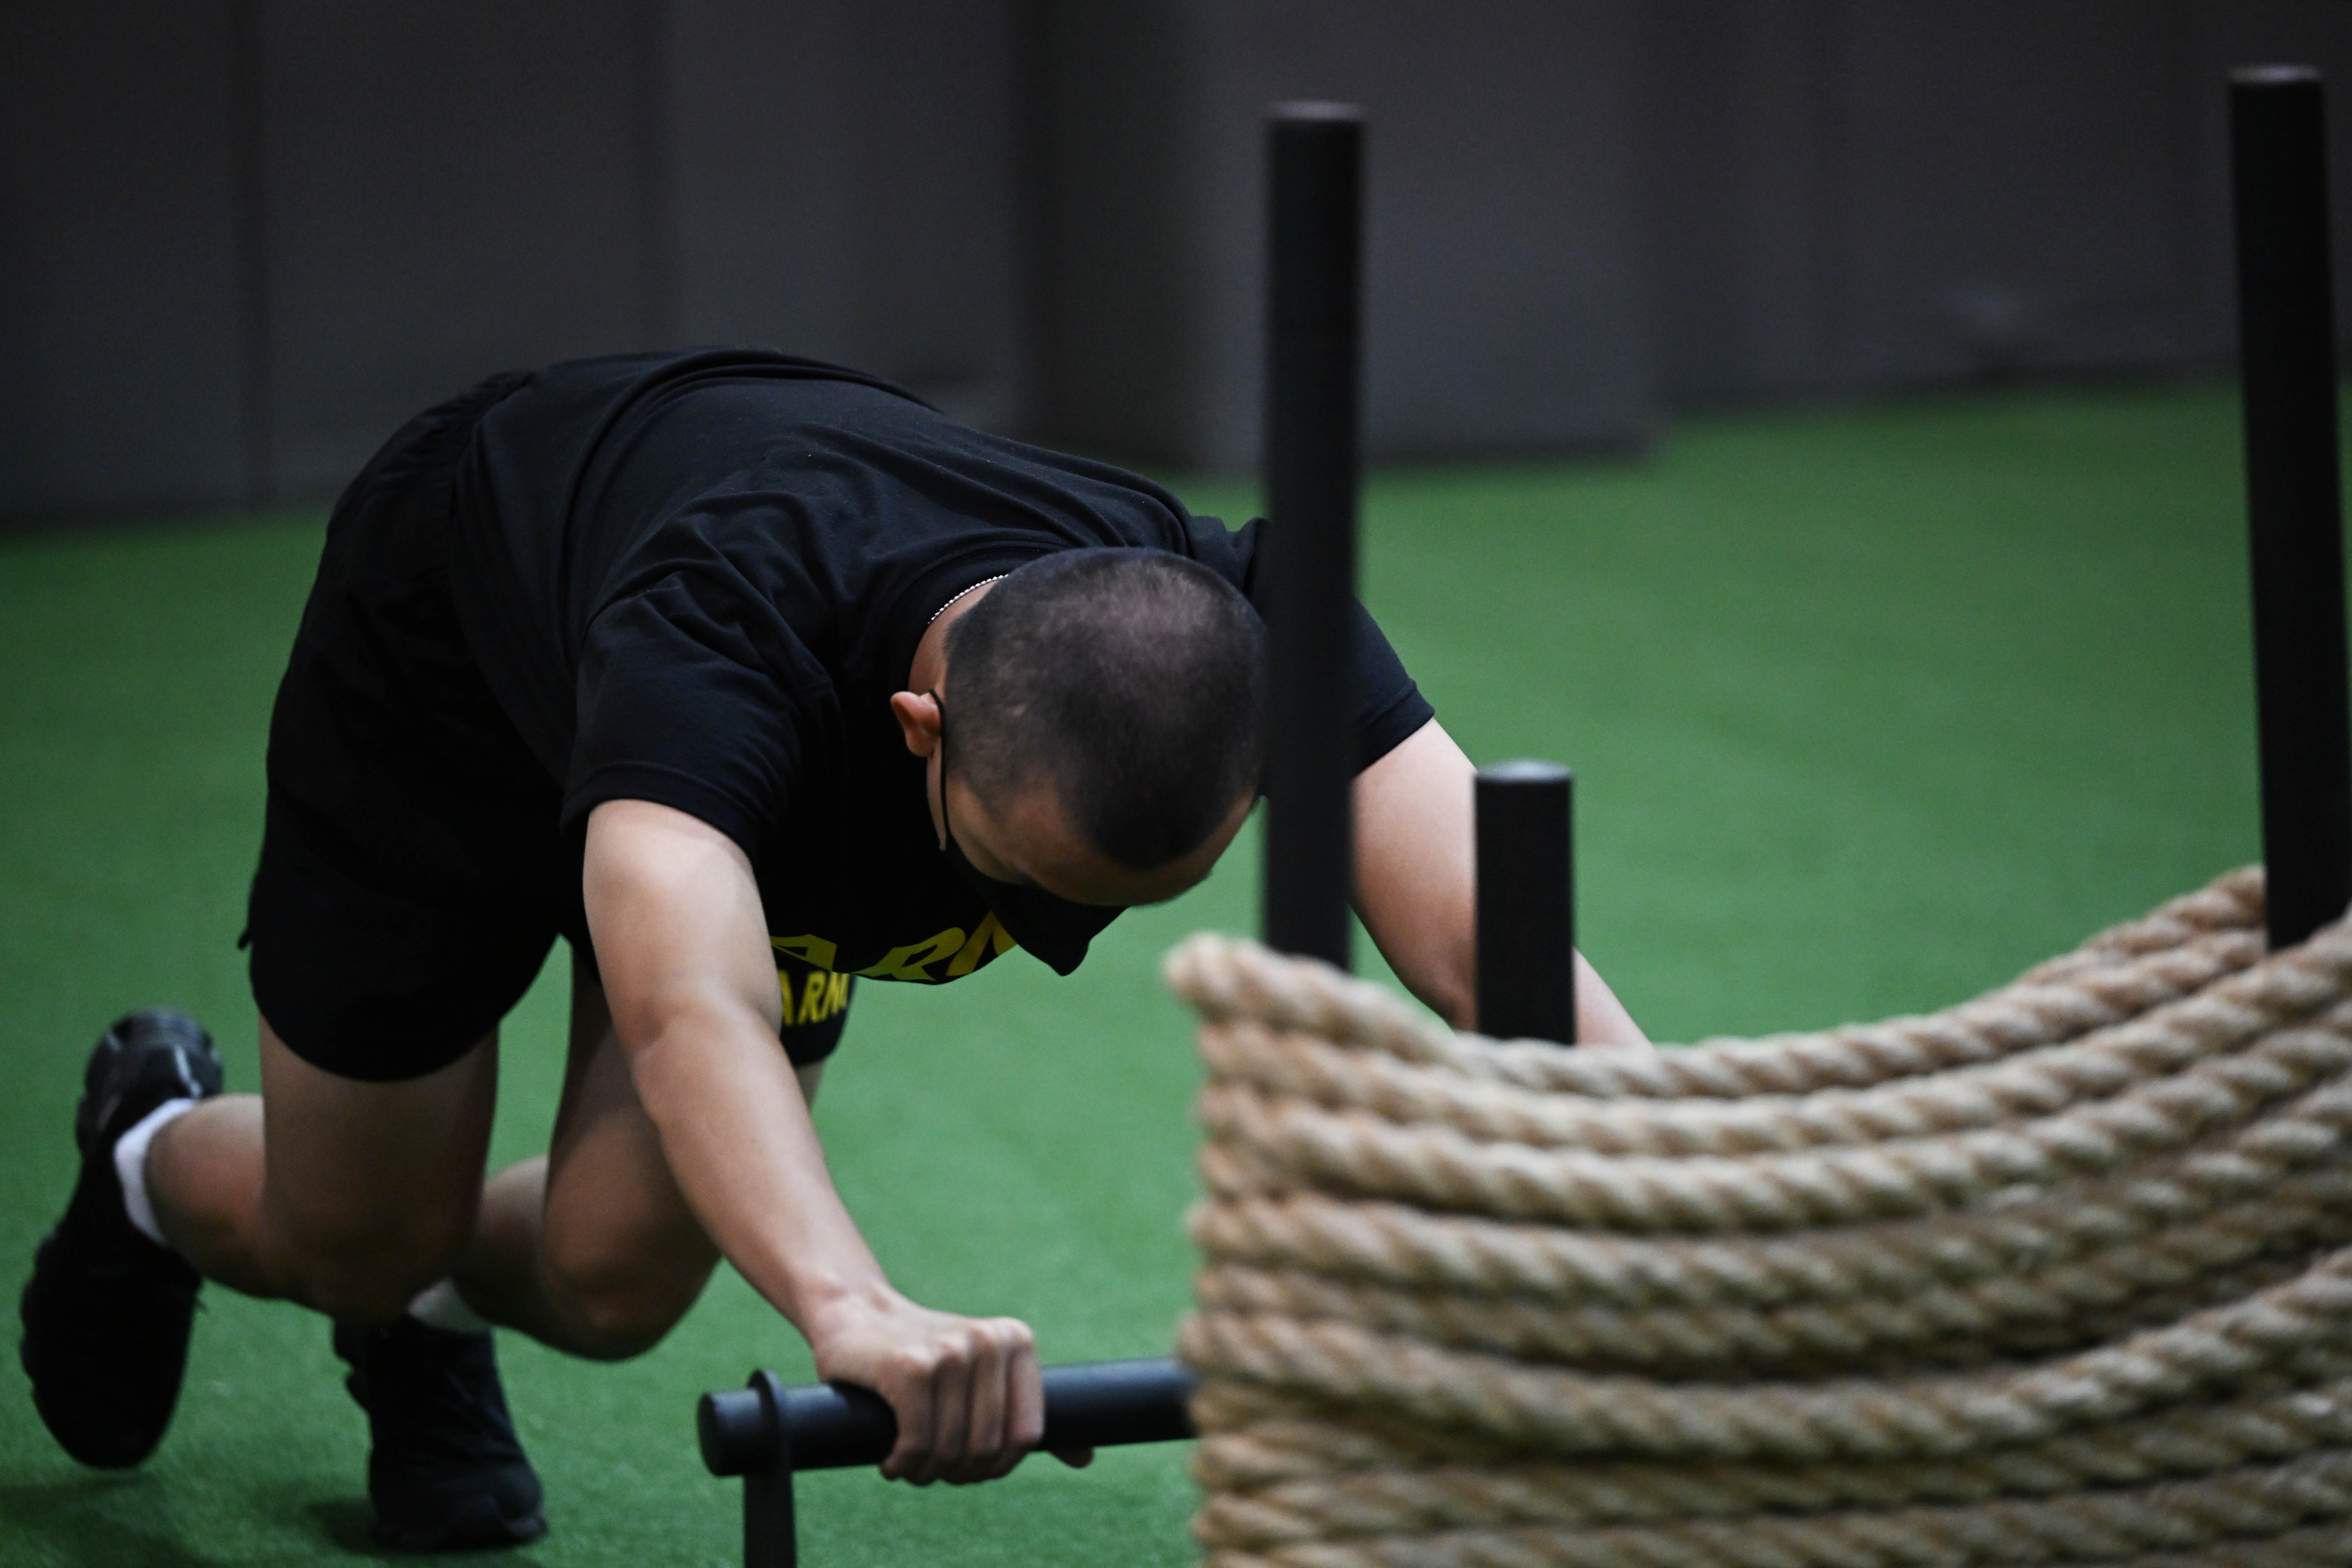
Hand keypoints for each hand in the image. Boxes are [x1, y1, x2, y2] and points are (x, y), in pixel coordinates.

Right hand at [806, 1288, 1048, 1484]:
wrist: (855, 1315)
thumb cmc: (922, 1355)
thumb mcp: (983, 1376)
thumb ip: (1027, 1413)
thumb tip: (1086, 1459)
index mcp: (1017, 1341)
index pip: (1026, 1436)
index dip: (997, 1465)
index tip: (968, 1463)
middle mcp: (989, 1342)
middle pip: (987, 1449)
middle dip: (957, 1472)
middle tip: (930, 1467)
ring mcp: (950, 1352)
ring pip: (951, 1451)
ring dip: (925, 1473)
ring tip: (909, 1463)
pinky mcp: (910, 1368)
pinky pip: (918, 1445)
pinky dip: (903, 1464)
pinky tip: (891, 1459)